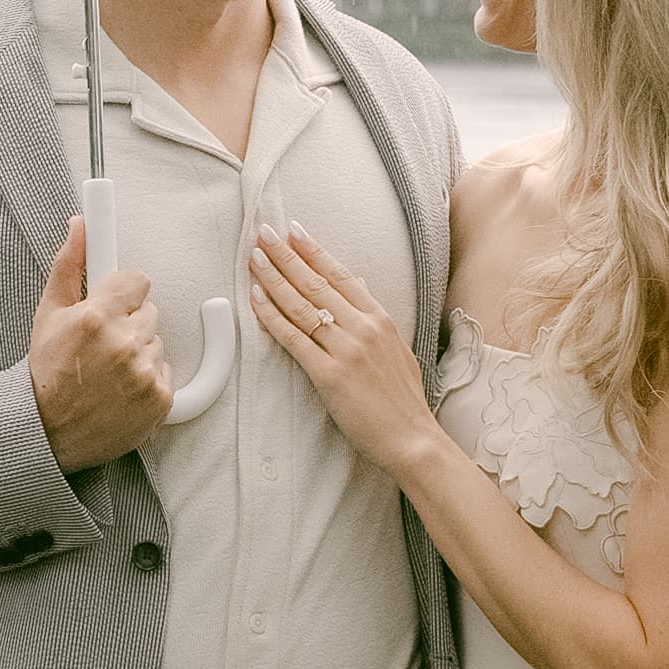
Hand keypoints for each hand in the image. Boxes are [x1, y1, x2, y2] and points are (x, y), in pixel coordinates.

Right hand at [29, 215, 172, 467]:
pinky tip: (121, 388)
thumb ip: (68, 265)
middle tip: (102, 344)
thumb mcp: (48, 314)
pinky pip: (166, 372)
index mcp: (97, 317)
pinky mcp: (160, 399)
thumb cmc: (47, 373)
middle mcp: (124, 343)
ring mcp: (144, 373)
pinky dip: (149, 379)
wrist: (49, 431)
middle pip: (149, 312)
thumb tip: (82, 225)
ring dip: (139, 351)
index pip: (138, 280)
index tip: (112, 304)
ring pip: (156, 342)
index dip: (123, 293)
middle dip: (129, 323)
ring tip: (108, 370)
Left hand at [249, 226, 441, 472]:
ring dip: (274, 278)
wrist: (412, 438)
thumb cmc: (404, 401)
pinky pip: (294, 338)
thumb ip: (375, 319)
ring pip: (302, 305)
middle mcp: (363, 328)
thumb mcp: (397, 349)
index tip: (294, 230)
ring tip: (255, 257)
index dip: (314, 250)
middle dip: (287, 254)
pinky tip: (256, 298)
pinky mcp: (329, 375)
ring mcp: (346, 350)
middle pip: (317, 283)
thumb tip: (359, 287)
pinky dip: (272, 316)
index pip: (341, 275)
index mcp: (380, 319)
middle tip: (264, 233)